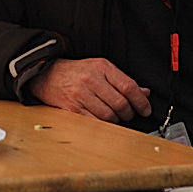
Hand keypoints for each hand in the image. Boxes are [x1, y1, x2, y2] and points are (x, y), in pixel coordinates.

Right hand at [27, 58, 150, 121]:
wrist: (47, 74)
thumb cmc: (76, 72)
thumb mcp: (100, 68)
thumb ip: (122, 80)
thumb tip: (144, 92)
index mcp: (101, 67)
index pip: (129, 87)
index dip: (141, 101)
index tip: (145, 109)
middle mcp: (91, 80)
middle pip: (121, 103)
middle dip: (129, 113)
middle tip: (129, 114)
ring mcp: (81, 94)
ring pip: (109, 115)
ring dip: (116, 120)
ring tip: (114, 116)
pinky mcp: (72, 108)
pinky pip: (95, 122)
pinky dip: (103, 124)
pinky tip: (103, 120)